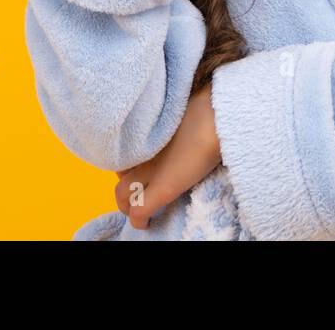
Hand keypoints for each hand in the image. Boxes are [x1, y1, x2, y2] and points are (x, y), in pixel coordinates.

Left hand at [113, 82, 222, 229]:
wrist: (216, 117)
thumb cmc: (207, 108)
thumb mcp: (181, 112)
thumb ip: (169, 122)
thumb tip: (178, 123)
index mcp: (144, 133)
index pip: (123, 155)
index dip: (128, 167)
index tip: (137, 172)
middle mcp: (141, 152)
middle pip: (118, 173)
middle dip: (123, 188)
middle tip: (136, 194)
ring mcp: (150, 170)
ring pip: (122, 194)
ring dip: (127, 205)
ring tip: (137, 211)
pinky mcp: (163, 188)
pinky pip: (139, 211)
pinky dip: (139, 221)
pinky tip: (145, 225)